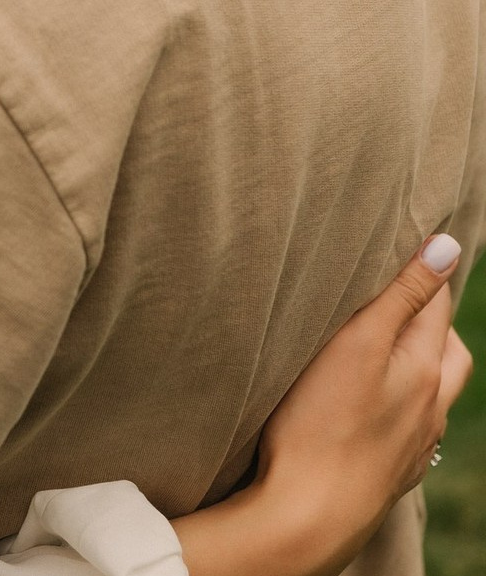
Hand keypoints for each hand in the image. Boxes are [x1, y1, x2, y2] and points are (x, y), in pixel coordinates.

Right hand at [173, 235, 470, 575]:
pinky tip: (366, 403)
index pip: (435, 301)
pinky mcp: (391, 469)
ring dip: (417, 362)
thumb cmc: (320, 423)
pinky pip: (412, 426)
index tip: (396, 240)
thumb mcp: (357, 344)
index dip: (420, 268)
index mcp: (424, 368)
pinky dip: (399, 403)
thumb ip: (401, 295)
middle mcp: (430, 406)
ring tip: (380, 346)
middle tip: (393, 294)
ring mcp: (414, 443)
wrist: (308, 515)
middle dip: (429, 318)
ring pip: (432, 390)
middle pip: (447, 349)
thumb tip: (447, 245)